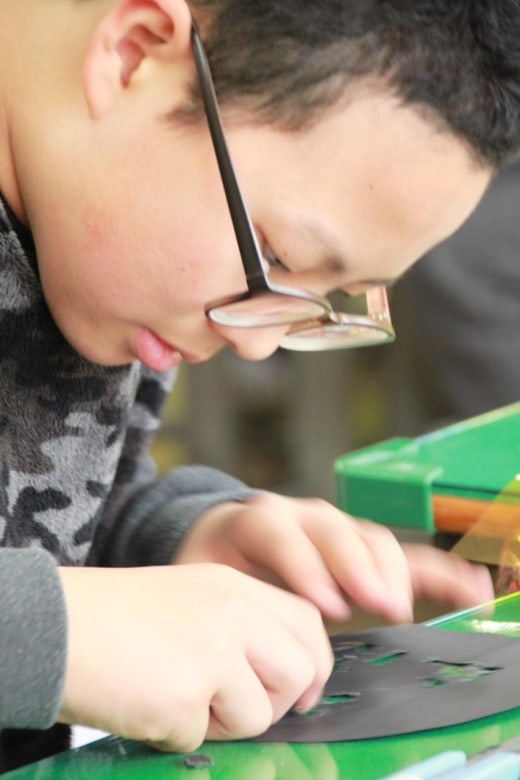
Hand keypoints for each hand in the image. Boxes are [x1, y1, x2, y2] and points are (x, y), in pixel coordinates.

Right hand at [58, 563, 332, 751]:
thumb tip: (279, 674)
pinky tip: (146, 704)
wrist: (55, 625)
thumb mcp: (188, 597)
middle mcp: (231, 612)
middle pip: (300, 670)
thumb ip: (237, 624)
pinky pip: (203, 736)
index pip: (307, 622)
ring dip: (223, 723)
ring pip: (261, 715)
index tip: (301, 690)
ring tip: (177, 699)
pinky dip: (176, 733)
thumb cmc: (113, 617)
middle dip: (276, 701)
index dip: (314, 663)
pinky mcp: (186, 694)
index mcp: (232, 586)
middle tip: (231, 706)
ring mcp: (212, 651)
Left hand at [174, 493, 493, 622]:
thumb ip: (222, 596)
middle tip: (374, 603)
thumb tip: (243, 645)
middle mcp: (302, 516)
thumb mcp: (203, 574)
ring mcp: (337, 529)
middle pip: (333, 531)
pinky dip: (436, 570)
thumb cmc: (216, 563)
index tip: (324, 605)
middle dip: (355, 566)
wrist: (226, 537)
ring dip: (389, 571)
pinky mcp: (363, 550)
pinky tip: (468, 588)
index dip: (304, 566)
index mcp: (257, 519)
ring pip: (369, 538)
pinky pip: (404, 554)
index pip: (280, 532)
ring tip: (396, 607)